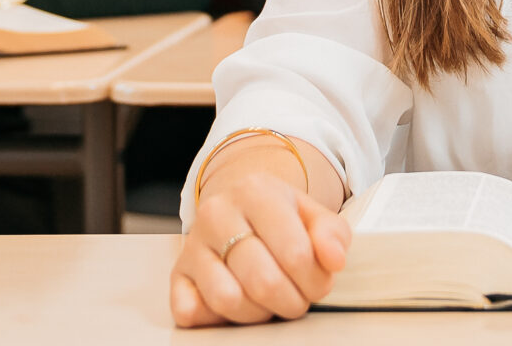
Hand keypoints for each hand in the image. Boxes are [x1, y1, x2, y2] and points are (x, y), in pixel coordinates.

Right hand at [171, 154, 351, 325]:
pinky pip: (191, 312)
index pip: (295, 252)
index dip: (315, 281)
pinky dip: (218, 319)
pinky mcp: (177, 274)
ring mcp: (192, 244)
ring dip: (258, 314)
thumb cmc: (279, 218)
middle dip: (291, 302)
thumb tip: (334, 259)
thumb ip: (332, 234)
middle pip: (263, 281)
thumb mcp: (312, 215)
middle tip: (298, 299)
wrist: (237, 209)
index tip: (319, 284)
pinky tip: (238, 304)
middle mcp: (217, 213)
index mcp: (256, 192)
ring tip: (270, 302)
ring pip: (227, 300)